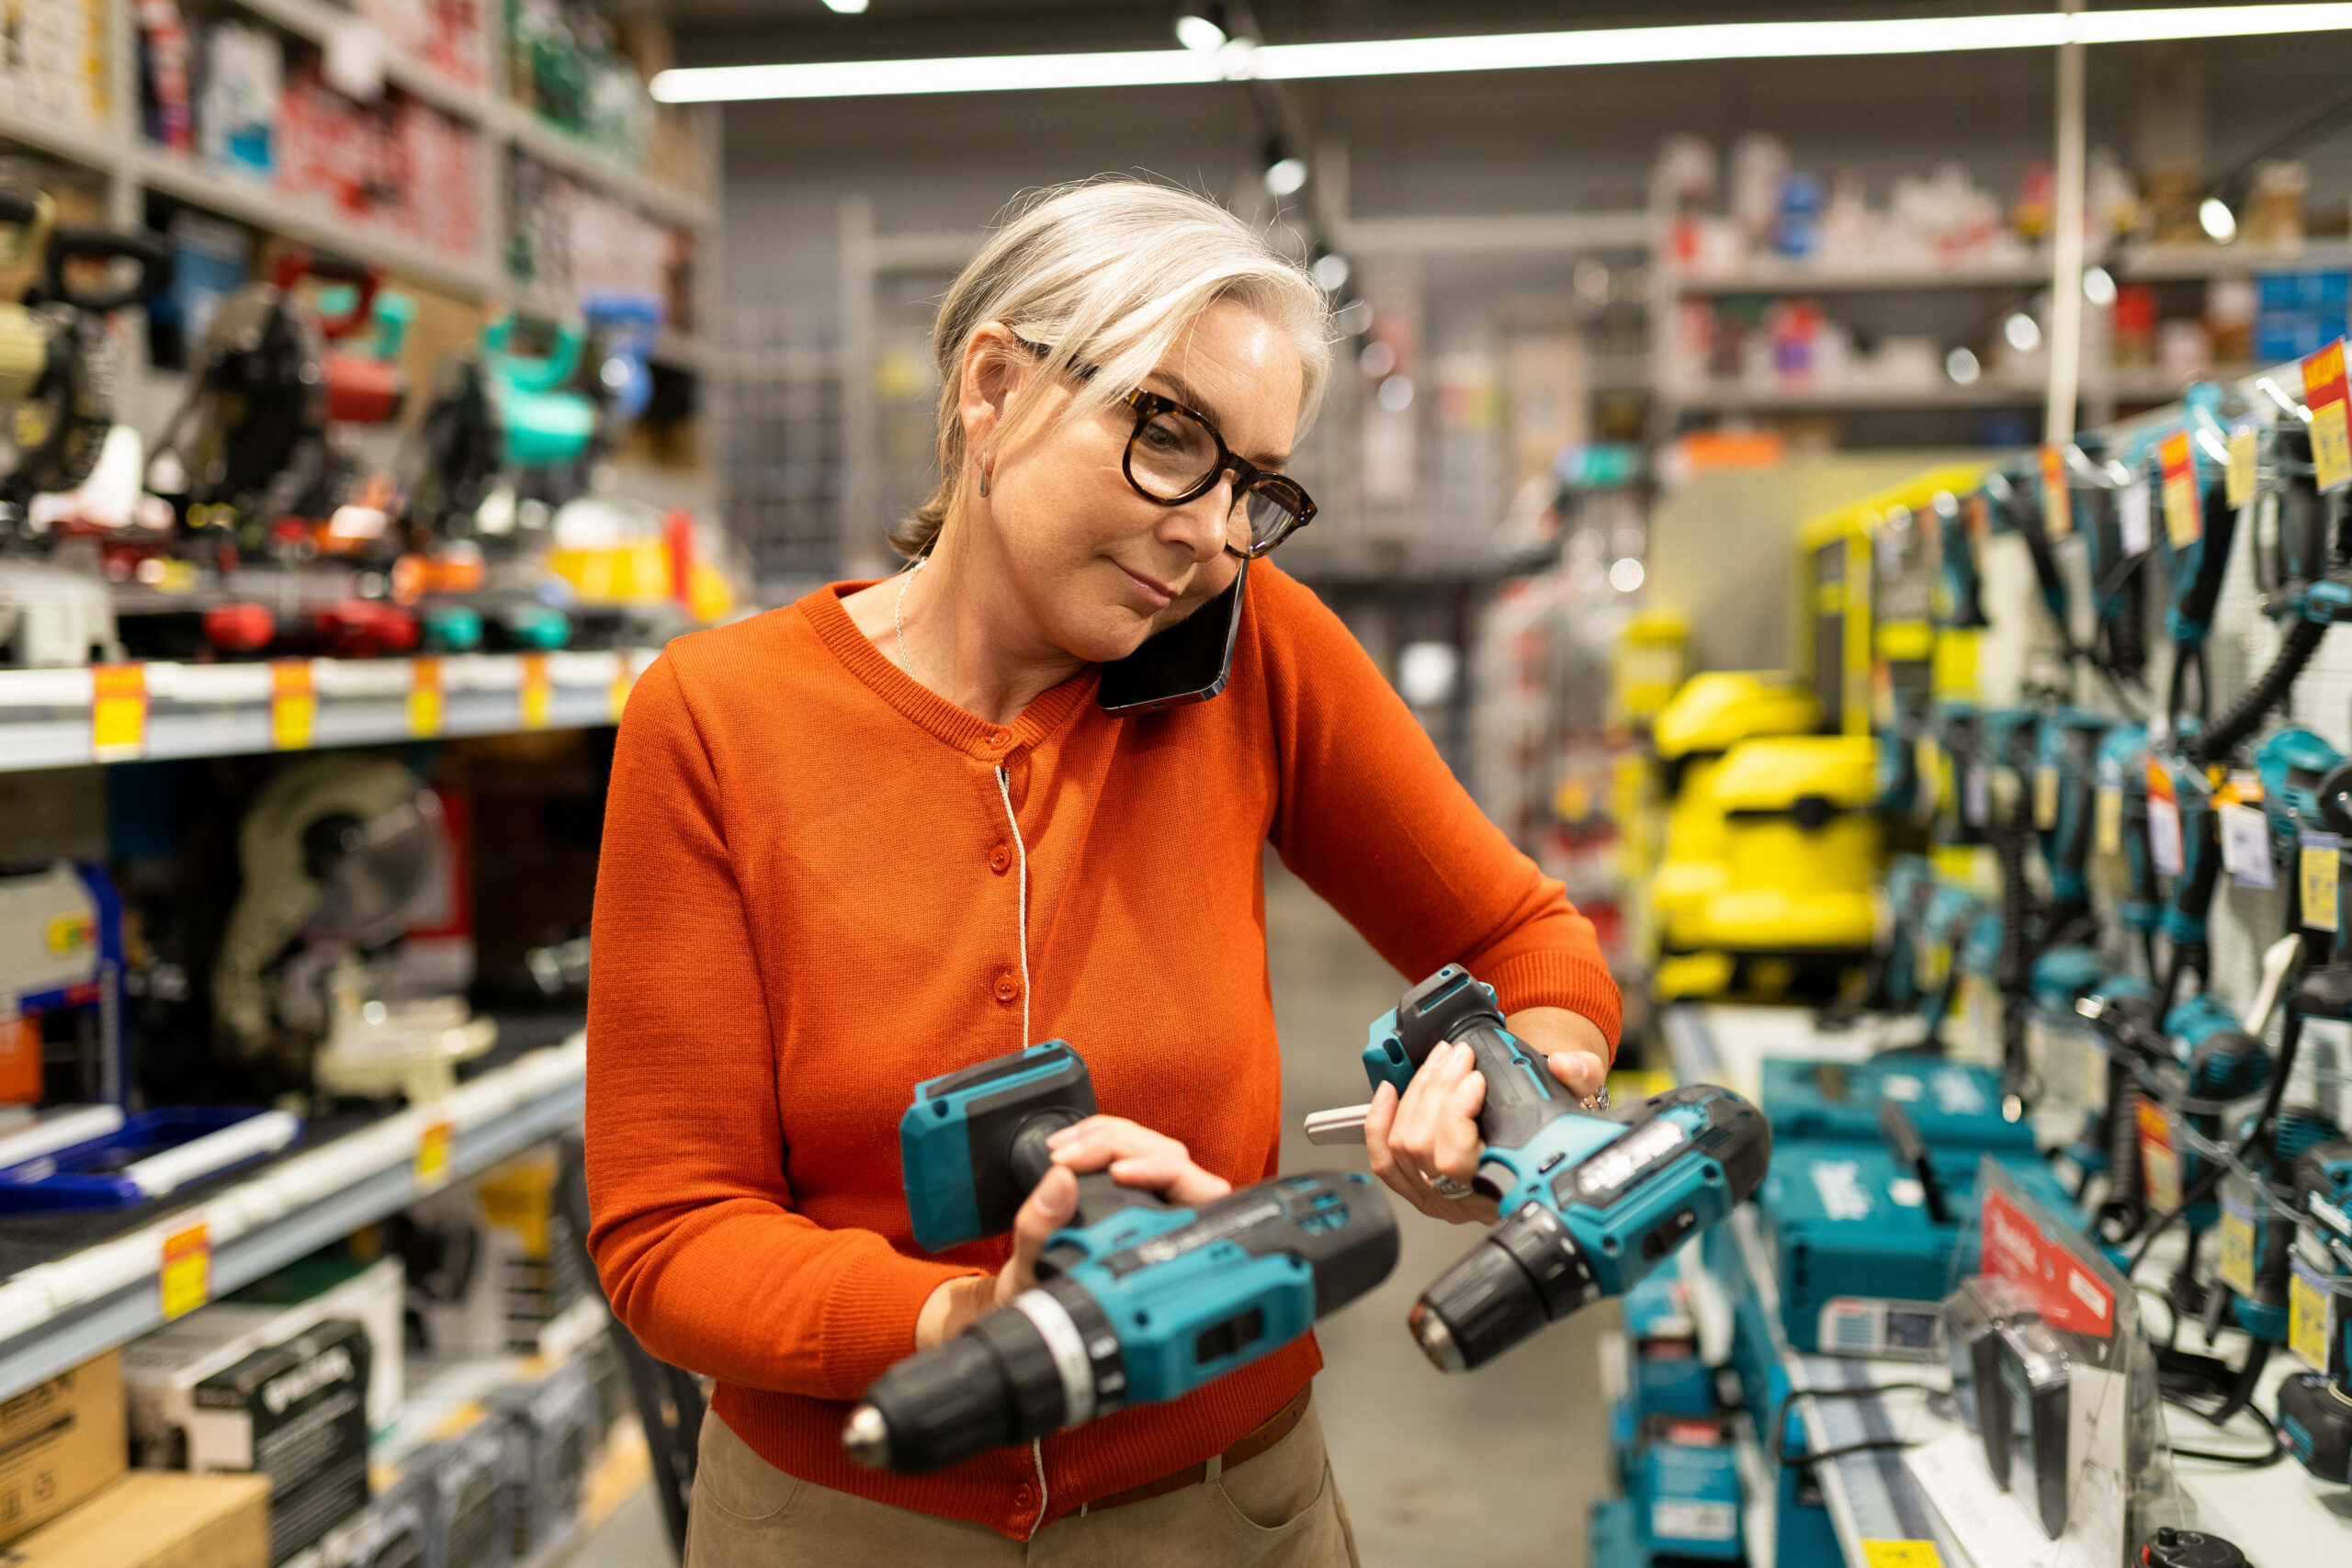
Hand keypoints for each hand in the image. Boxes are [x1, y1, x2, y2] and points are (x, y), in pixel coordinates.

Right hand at [915, 1116, 1230, 1348]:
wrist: (1040, 1314)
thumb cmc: (1052, 1303)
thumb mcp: (1035, 1271)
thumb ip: (1043, 1229)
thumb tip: (1062, 1180)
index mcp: (1173, 1249)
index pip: (1197, 1192)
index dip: (1161, 1171)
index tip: (1117, 1174)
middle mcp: (1173, 1224)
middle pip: (1171, 1157)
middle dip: (1117, 1145)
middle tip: (1069, 1158)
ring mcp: (1155, 1206)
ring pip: (1151, 1148)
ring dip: (1106, 1137)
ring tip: (1063, 1151)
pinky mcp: (1133, 1189)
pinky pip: (1129, 1151)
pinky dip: (1098, 1139)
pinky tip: (1069, 1147)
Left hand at [1365, 1019, 1608, 1225]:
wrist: (1544, 1137)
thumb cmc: (1555, 1125)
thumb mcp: (1580, 1098)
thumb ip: (1581, 1076)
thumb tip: (1564, 1065)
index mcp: (1508, 1186)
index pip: (1460, 1165)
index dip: (1456, 1115)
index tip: (1476, 1079)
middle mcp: (1469, 1199)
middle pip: (1425, 1149)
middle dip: (1436, 1091)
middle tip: (1458, 1057)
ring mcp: (1440, 1196)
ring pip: (1404, 1147)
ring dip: (1416, 1095)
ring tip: (1440, 1062)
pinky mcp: (1419, 1186)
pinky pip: (1385, 1161)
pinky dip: (1381, 1122)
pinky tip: (1390, 1091)